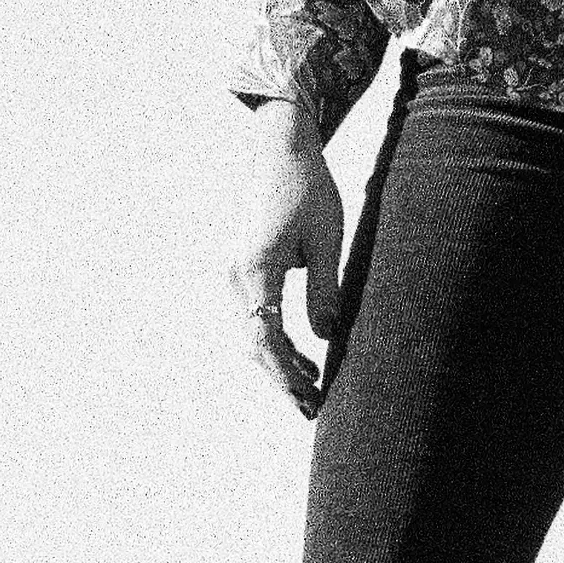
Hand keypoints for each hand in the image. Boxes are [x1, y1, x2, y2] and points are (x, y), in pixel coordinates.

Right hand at [235, 109, 350, 414]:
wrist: (280, 152)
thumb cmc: (309, 190)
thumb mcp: (326, 240)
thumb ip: (325, 290)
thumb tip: (326, 336)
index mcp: (256, 269)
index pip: (265, 337)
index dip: (285, 373)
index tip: (310, 396)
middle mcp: (237, 276)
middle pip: (255, 344)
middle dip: (282, 381)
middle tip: (313, 410)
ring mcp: (236, 274)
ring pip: (254, 335)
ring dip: (280, 366)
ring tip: (313, 394)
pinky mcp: (244, 271)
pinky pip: (257, 319)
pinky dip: (278, 344)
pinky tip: (304, 361)